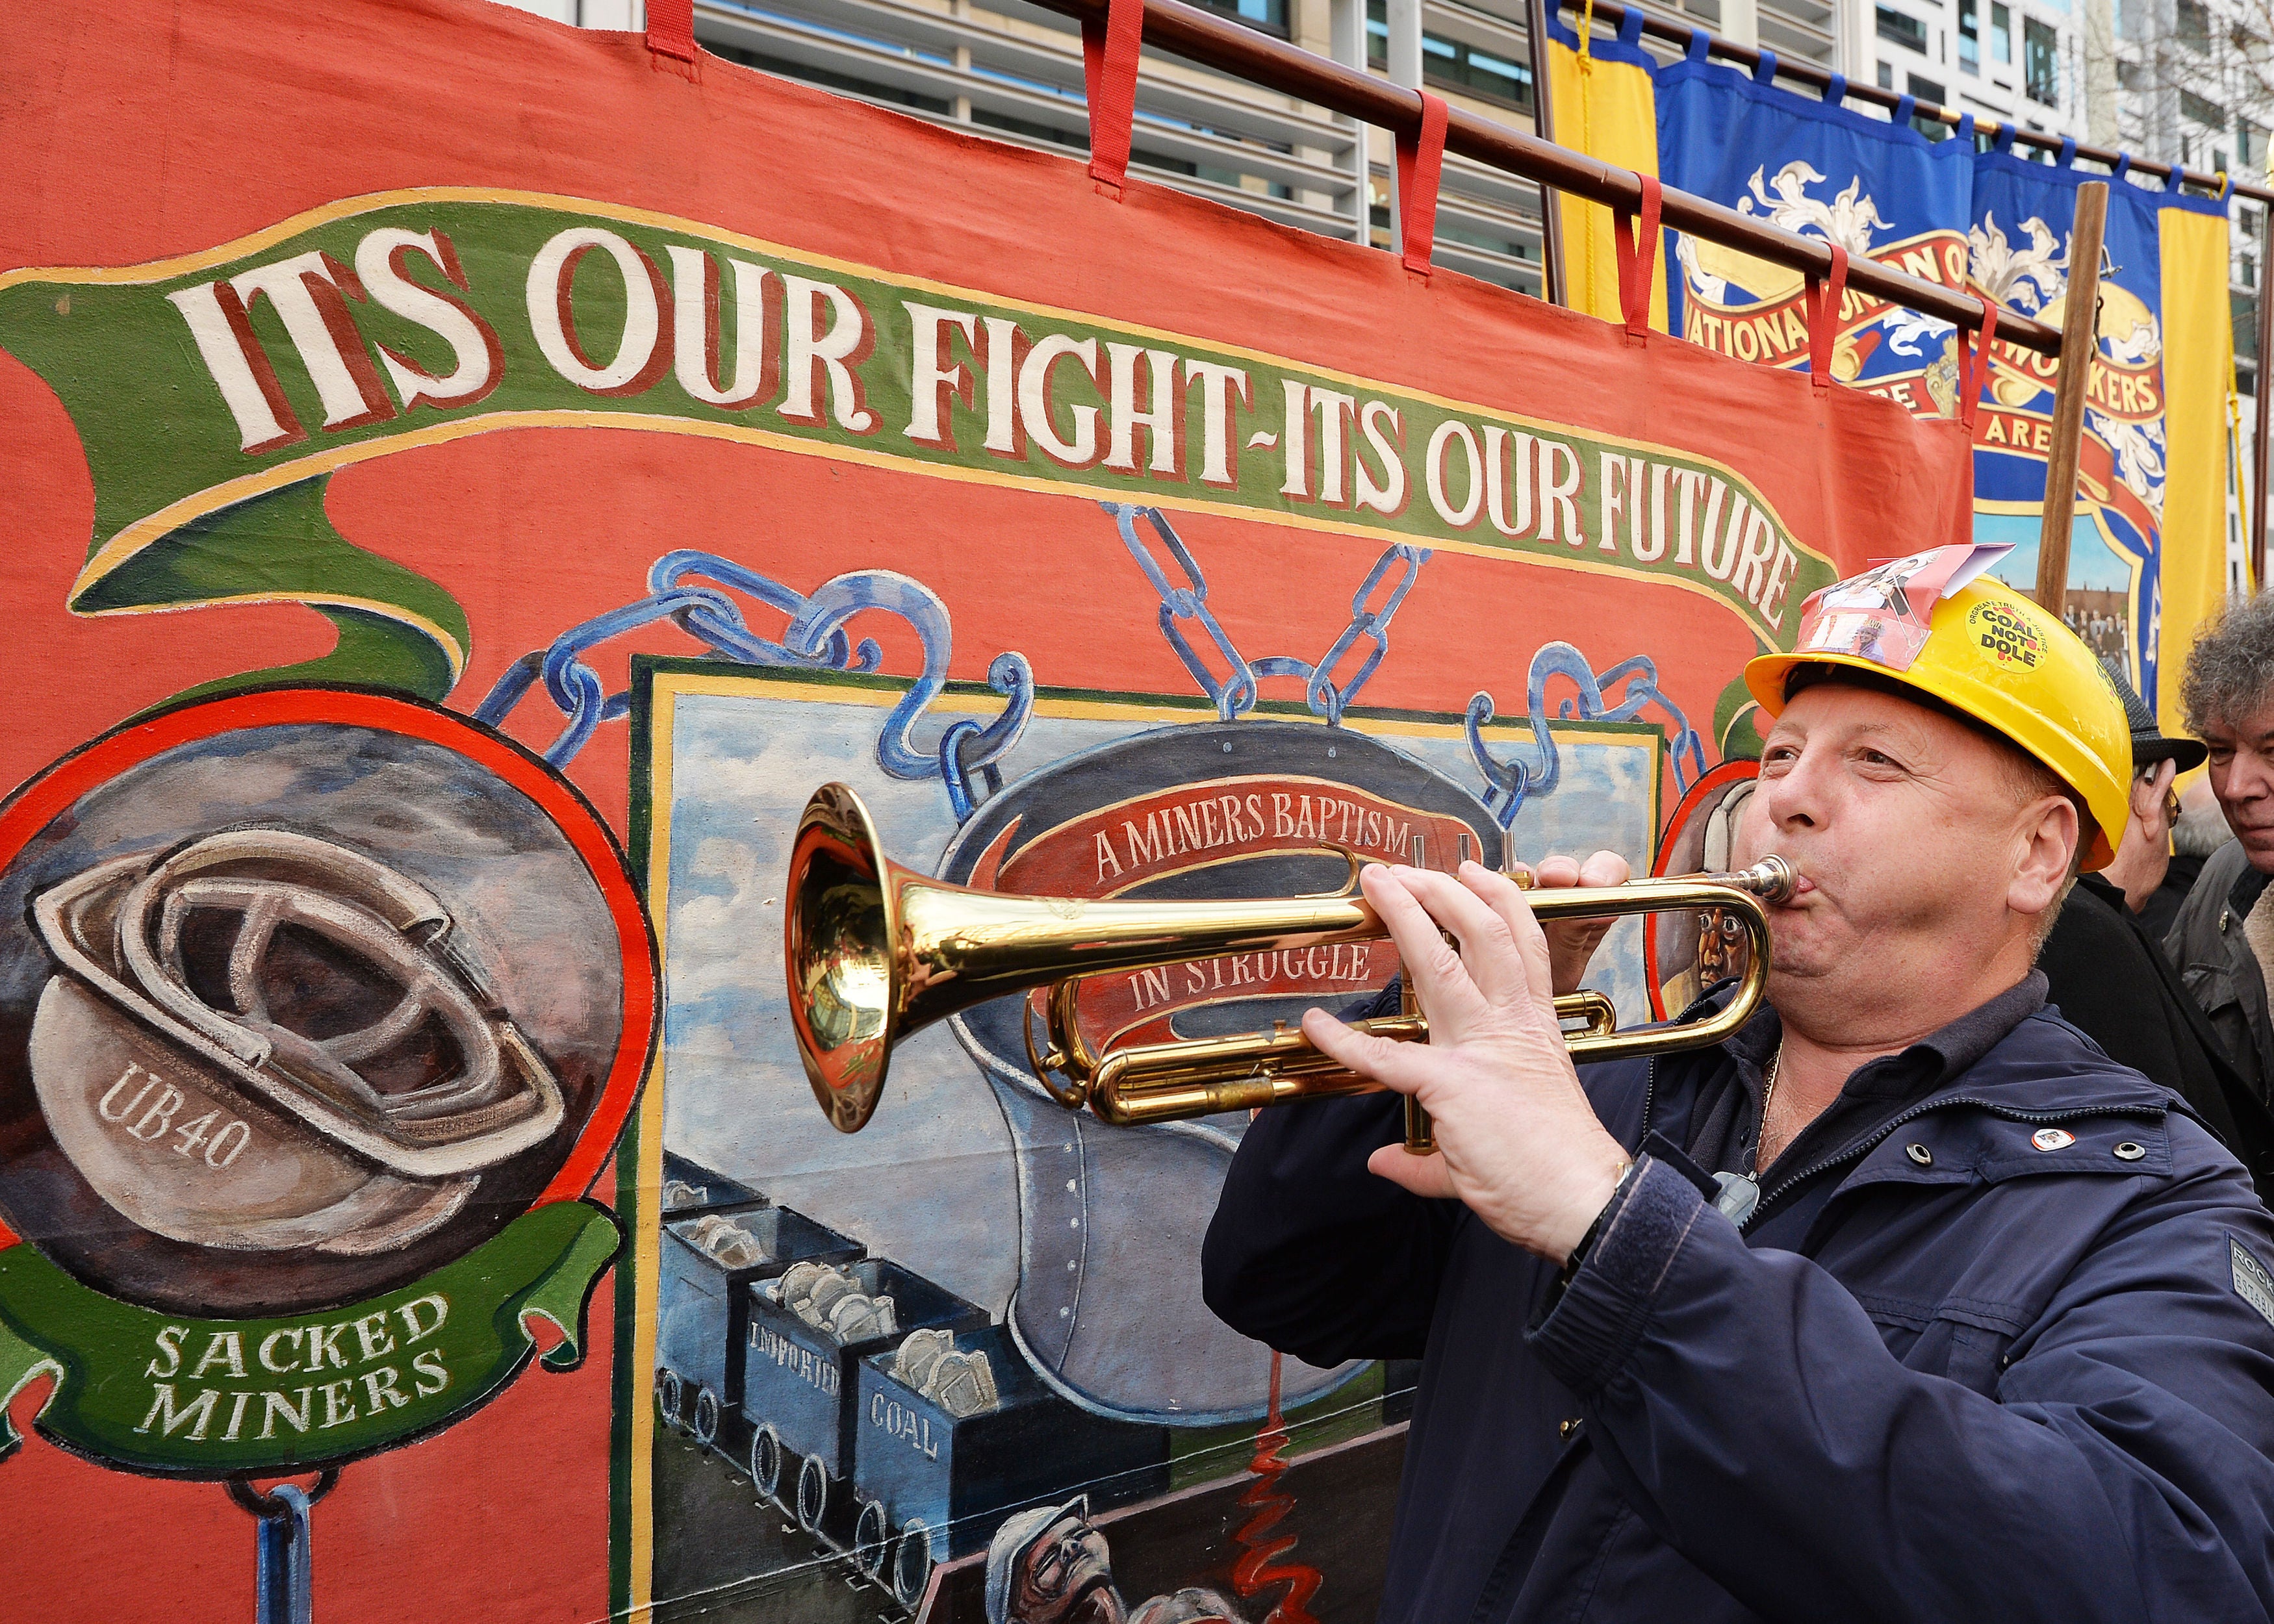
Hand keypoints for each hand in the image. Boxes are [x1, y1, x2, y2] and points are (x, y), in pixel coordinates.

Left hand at [1301, 861, 1630, 1261]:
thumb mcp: (1496, 1142)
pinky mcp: (1452, 1085)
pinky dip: (1343, 1040)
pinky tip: (1315, 1024)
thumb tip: (1383, 1162)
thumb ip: (1428, 1154)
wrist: (1585, 1202)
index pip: (1520, 945)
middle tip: (1408, 869)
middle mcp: (1511, 1026)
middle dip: (1443, 890)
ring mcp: (1482, 1050)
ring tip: (1381, 883)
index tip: (1472, 873)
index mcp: (1533, 1028)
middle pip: (1483, 934)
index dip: (1496, 899)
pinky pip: (1384, 1056)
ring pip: (1443, 961)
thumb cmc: (1553, 1171)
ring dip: (1407, 915)